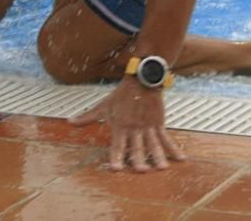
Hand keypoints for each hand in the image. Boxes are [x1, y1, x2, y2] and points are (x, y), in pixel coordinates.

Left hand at [70, 77, 186, 171]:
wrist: (142, 79)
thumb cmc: (121, 95)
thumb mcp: (103, 106)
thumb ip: (87, 117)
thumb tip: (70, 122)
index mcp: (121, 126)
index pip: (118, 145)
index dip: (117, 157)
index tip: (116, 169)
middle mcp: (135, 129)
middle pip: (137, 147)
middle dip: (139, 159)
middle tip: (141, 171)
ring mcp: (148, 127)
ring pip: (154, 145)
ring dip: (158, 157)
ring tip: (162, 168)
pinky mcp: (159, 124)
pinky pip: (167, 139)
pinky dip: (174, 149)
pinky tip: (181, 159)